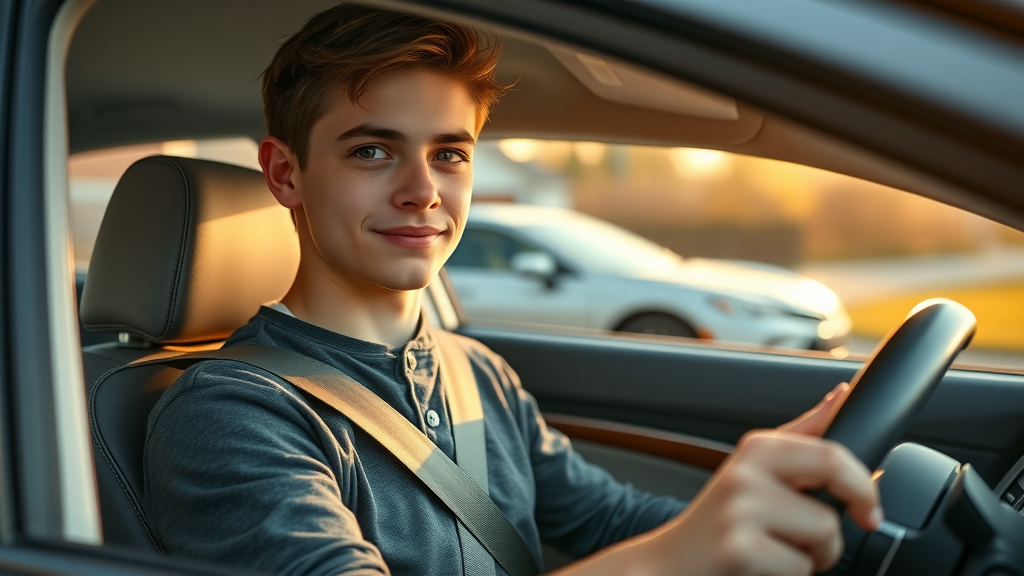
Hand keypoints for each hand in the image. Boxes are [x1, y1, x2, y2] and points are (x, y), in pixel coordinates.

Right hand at [553, 383, 881, 575]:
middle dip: (833, 534)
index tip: (868, 509)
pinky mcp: (739, 551)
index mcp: (757, 448)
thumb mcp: (756, 468)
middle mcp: (745, 474)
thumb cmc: (717, 520)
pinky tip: (762, 569)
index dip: (863, 486)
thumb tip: (841, 393)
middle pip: (831, 507)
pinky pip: (800, 568)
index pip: (832, 454)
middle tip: (824, 544)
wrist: (668, 563)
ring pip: (820, 541)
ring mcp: (740, 512)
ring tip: (777, 553)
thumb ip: (803, 432)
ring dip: (810, 559)